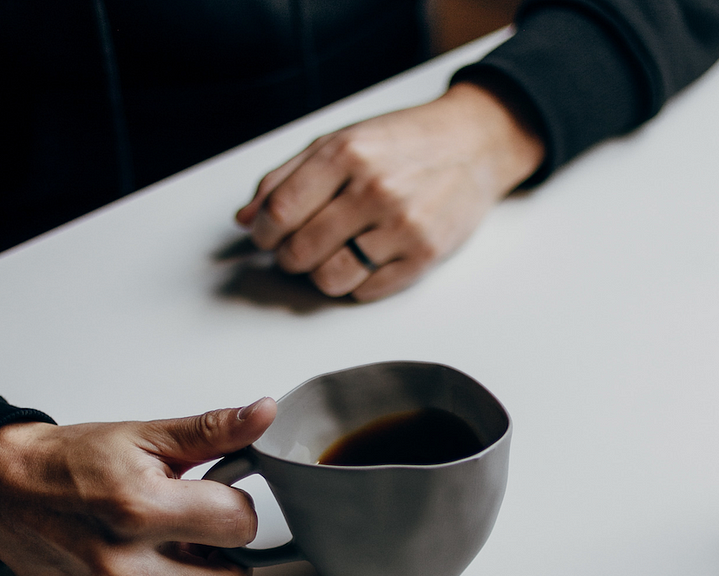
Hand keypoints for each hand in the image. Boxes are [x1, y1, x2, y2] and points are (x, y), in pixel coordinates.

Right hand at [0, 398, 276, 575]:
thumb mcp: (145, 437)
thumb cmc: (71, 463)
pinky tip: (140, 562)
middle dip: (231, 562)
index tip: (220, 498)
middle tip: (207, 535)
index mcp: (139, 507)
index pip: (238, 525)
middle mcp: (123, 562)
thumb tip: (261, 415)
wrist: (4, 491)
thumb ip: (213, 432)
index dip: (238, 508)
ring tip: (167, 543)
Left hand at [235, 81, 543, 300]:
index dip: (264, 232)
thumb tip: (246, 218)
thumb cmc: (403, 142)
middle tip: (295, 250)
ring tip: (328, 258)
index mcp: (347, 153)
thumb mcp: (340, 140)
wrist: (473, 144)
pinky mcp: (424, 255)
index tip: (266, 236)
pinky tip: (361, 261)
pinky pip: (367, 292)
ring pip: (331, 279)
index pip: (281, 211)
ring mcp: (402, 226)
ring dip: (319, 276)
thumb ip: (287, 176)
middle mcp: (375, 190)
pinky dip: (355, 284)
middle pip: (301, 251)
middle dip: (288, 258)